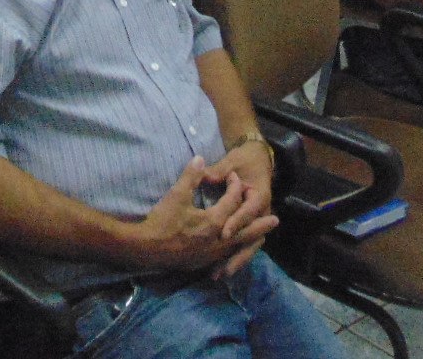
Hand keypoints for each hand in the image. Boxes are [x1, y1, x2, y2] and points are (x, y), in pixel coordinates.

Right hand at [130, 156, 276, 272]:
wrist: (146, 248)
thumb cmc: (162, 221)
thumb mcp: (176, 195)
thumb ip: (191, 176)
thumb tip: (200, 159)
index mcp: (213, 222)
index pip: (231, 202)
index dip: (234, 187)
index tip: (234, 177)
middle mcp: (218, 240)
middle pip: (245, 231)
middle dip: (260, 225)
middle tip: (276, 220)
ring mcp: (211, 254)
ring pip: (236, 246)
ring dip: (250, 240)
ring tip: (260, 238)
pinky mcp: (203, 262)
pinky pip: (225, 256)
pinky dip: (234, 251)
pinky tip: (233, 250)